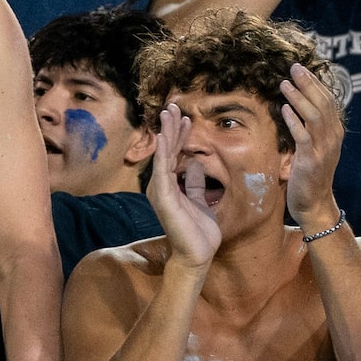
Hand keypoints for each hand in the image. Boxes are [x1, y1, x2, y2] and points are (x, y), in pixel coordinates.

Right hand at [146, 104, 220, 266]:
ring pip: (163, 155)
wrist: (197, 255)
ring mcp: (160, 190)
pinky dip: (162, 151)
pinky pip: (162, 169)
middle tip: (173, 106)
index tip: (185, 118)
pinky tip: (163, 136)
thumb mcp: (201, 201)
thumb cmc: (199, 232)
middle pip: (166, 151)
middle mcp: (161, 186)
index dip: (179, 135)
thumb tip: (197, 165)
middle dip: (171, 127)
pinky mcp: (163, 197)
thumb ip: (196, 184)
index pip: (173, 155)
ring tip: (169, 112)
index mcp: (169, 186)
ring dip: (166, 133)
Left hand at [280, 63, 345, 234]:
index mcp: (335, 133)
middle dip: (308, 84)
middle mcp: (332, 138)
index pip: (328, 101)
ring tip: (285, 84)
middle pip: (323, 104)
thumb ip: (312, 127)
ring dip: (299, 98)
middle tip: (295, 67)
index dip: (316, 84)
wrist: (314, 204)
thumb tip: (300, 105)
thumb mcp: (317, 147)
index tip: (303, 69)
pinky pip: (303, 136)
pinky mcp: (310, 160)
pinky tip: (284, 109)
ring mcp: (323, 149)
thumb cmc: (311, 175)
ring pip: (314, 116)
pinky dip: (294, 121)